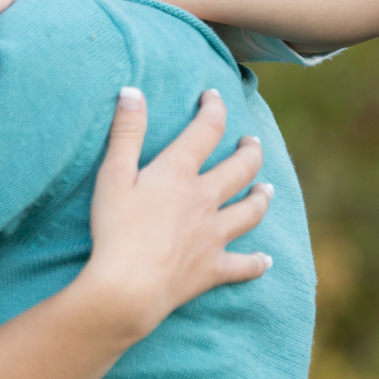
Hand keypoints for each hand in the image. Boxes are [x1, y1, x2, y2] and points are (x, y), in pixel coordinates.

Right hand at [78, 87, 272, 347]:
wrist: (129, 287)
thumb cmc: (115, 229)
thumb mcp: (112, 175)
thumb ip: (125, 132)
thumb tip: (132, 91)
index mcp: (180, 173)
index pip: (206, 129)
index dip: (213, 108)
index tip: (214, 96)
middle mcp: (205, 199)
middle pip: (240, 168)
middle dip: (249, 151)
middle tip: (252, 143)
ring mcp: (214, 235)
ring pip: (250, 211)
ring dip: (261, 197)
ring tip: (267, 189)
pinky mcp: (213, 268)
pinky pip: (245, 265)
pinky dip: (257, 262)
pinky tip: (266, 260)